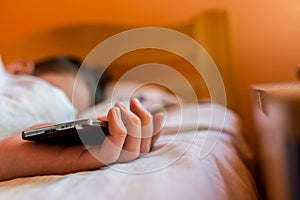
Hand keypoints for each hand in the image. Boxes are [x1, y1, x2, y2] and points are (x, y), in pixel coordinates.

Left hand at [0, 98, 163, 180]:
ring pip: (135, 151)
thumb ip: (106, 122)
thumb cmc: (54, 135)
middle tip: (133, 101)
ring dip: (134, 125)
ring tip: (117, 107)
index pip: (144, 144)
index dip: (156, 130)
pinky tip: (111, 112)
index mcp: (113, 150)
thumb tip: (126, 111)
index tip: (158, 110)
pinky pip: (114, 151)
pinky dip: (119, 129)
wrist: (24, 148)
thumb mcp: (86, 123)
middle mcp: (111, 158)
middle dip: (147, 123)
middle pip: (144, 148)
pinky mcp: (89, 162)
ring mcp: (101, 161)